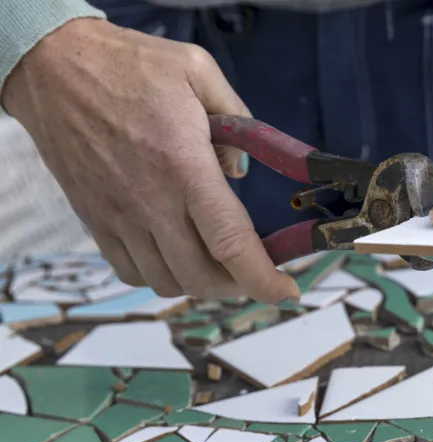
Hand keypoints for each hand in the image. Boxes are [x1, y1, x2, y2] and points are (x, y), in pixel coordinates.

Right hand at [2, 19, 298, 303]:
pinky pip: (131, 272)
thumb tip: (241, 174)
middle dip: (239, 285)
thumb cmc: (129, 65)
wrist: (52, 67)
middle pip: (202, 277)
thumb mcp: (198, 72)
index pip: (230, 243)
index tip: (286, 291)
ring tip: (218, 262)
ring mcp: (118, 217)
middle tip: (255, 268)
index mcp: (184, 167)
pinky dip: (161, 277)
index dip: (263, 279)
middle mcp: (151, 202)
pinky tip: (175, 255)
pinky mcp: (95, 221)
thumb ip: (237, 121)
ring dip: (201, 283)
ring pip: (167, 282)